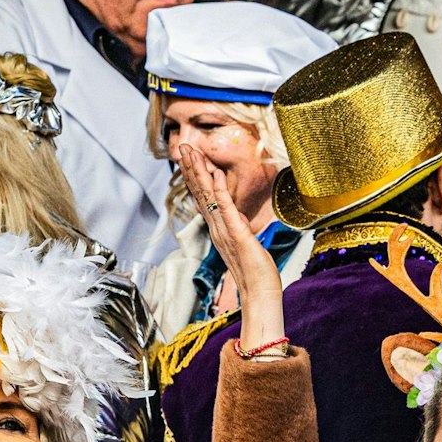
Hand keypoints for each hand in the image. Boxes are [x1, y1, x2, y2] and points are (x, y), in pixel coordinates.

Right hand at [175, 143, 285, 352]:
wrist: (259, 294)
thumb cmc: (255, 272)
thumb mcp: (245, 243)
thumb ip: (237, 227)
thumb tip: (235, 215)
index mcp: (219, 228)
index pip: (203, 197)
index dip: (195, 176)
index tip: (189, 157)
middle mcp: (217, 228)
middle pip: (200, 193)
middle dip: (191, 169)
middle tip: (182, 147)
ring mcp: (225, 231)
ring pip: (209, 197)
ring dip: (199, 173)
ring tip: (192, 153)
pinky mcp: (237, 235)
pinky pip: (227, 209)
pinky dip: (221, 190)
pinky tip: (216, 175)